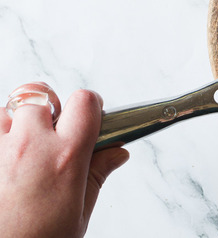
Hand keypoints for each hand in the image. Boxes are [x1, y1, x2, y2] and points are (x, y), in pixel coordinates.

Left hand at [0, 82, 128, 237]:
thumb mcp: (78, 214)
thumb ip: (97, 175)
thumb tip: (116, 154)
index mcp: (65, 156)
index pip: (84, 101)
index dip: (89, 105)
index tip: (88, 117)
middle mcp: (30, 145)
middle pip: (39, 93)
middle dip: (48, 107)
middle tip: (51, 131)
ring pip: (6, 109)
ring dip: (15, 122)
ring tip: (21, 149)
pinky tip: (4, 159)